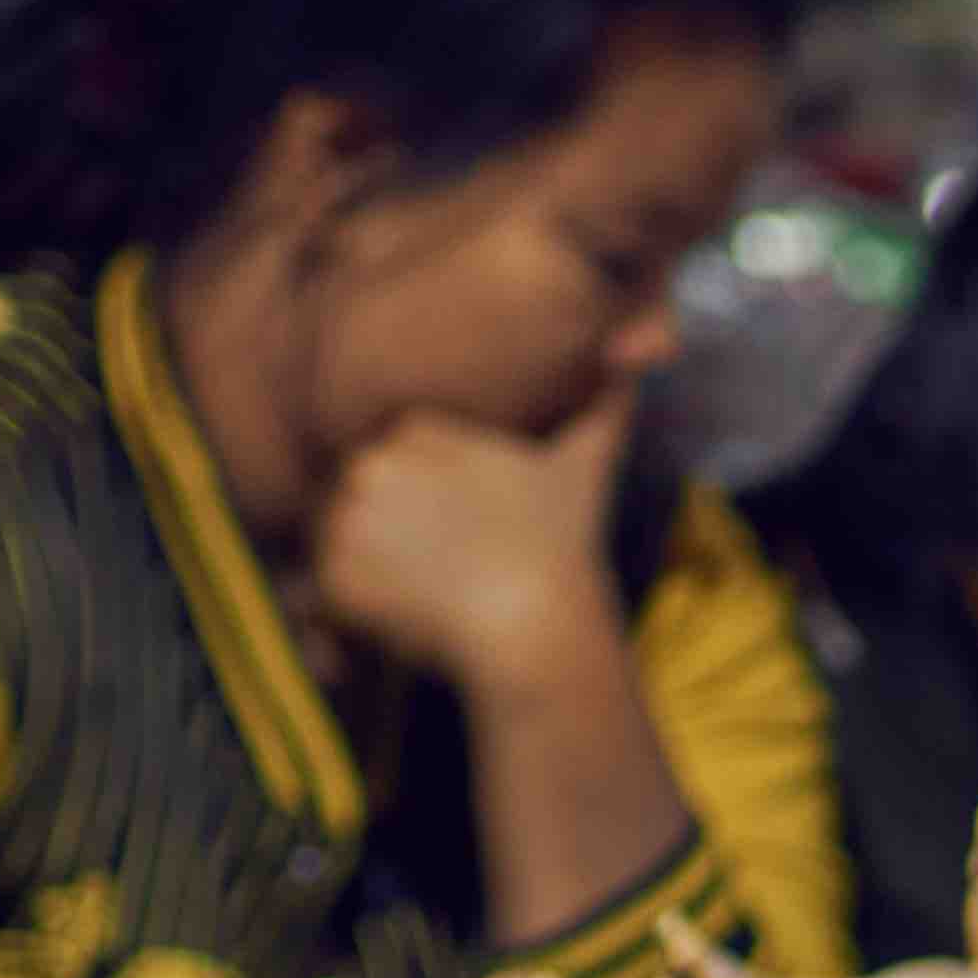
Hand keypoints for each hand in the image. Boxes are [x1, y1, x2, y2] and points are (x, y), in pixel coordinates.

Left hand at [300, 383, 643, 705]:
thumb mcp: (587, 465)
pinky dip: (360, 611)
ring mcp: (351, 519)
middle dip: (395, 532)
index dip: (428, 504)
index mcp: (419, 431)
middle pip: (364, 499)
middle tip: (447, 573)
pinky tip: (413, 617)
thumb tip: (647, 349)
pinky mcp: (336, 575)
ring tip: (434, 595)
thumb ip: (607, 405)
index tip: (463, 537)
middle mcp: (375, 463)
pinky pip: (330, 592)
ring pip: (344, 543)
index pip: (398, 461)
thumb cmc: (562, 550)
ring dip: (376, 569)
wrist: (536, 628)